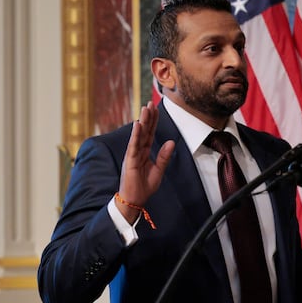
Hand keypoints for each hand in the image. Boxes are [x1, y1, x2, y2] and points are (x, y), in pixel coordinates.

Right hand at [116, 102, 174, 222]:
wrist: (135, 199)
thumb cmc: (144, 186)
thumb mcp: (159, 170)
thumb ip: (164, 156)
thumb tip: (171, 142)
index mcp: (144, 152)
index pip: (150, 134)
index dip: (153, 122)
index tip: (155, 109)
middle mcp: (137, 150)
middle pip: (144, 131)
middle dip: (148, 117)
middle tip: (150, 103)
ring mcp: (133, 154)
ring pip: (139, 135)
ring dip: (142, 121)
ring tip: (145, 109)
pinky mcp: (130, 160)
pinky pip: (133, 145)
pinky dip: (135, 135)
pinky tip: (138, 124)